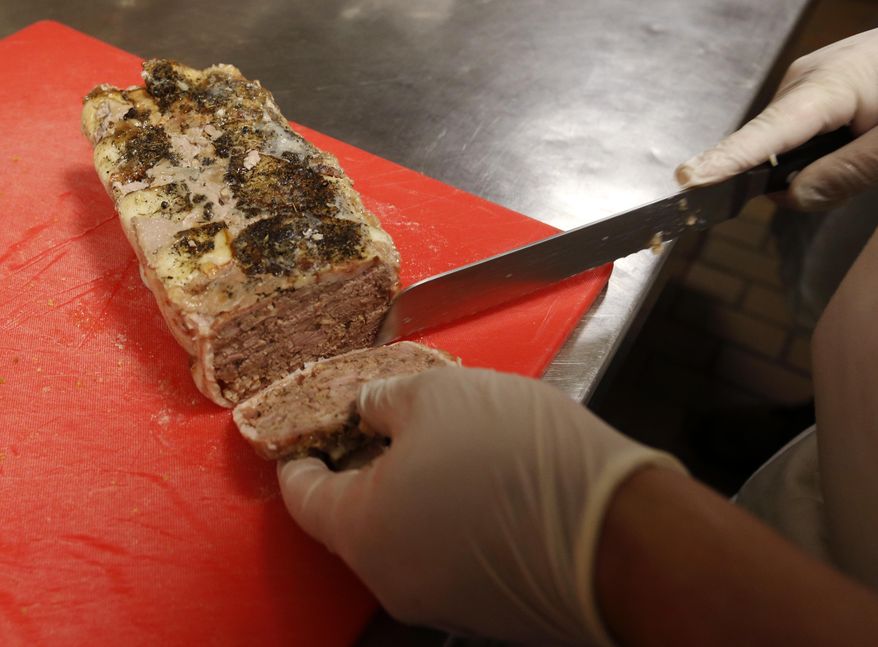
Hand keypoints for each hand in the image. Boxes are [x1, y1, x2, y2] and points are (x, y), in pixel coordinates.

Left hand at [277, 366, 682, 644]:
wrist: (617, 529)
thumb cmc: (519, 457)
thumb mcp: (437, 394)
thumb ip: (382, 400)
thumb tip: (369, 407)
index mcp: (363, 528)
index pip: (302, 495)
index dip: (298, 457)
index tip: (303, 437)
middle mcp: (391, 576)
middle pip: (354, 517)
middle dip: (364, 466)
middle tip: (383, 425)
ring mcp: (438, 597)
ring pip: (402, 534)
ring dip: (410, 490)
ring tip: (446, 444)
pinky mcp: (483, 604)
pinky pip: (443, 552)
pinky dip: (447, 516)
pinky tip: (482, 480)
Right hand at [675, 29, 877, 210]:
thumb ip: (847, 173)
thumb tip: (791, 198)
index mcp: (826, 87)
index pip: (763, 135)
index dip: (725, 161)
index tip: (688, 179)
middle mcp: (804, 81)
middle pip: (769, 147)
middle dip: (794, 177)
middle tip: (855, 178)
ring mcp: (809, 80)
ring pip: (786, 144)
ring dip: (814, 163)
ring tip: (864, 153)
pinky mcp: (817, 84)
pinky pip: (800, 131)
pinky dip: (820, 148)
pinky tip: (855, 141)